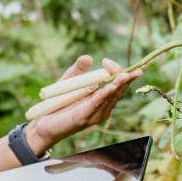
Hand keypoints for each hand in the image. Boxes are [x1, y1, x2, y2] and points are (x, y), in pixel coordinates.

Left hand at [26, 55, 142, 150]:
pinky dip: (103, 95)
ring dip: (118, 86)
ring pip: (110, 98)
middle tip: (137, 70)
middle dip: (127, 80)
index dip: (116, 71)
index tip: (105, 61)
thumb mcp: (69, 81)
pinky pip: (96, 105)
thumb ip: (78, 69)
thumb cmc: (58, 102)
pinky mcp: (84, 118)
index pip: (116, 84)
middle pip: (118, 91)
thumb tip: (89, 58)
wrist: (43, 122)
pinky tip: (110, 88)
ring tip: (125, 76)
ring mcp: (95, 114)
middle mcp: (102, 107)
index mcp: (101, 97)